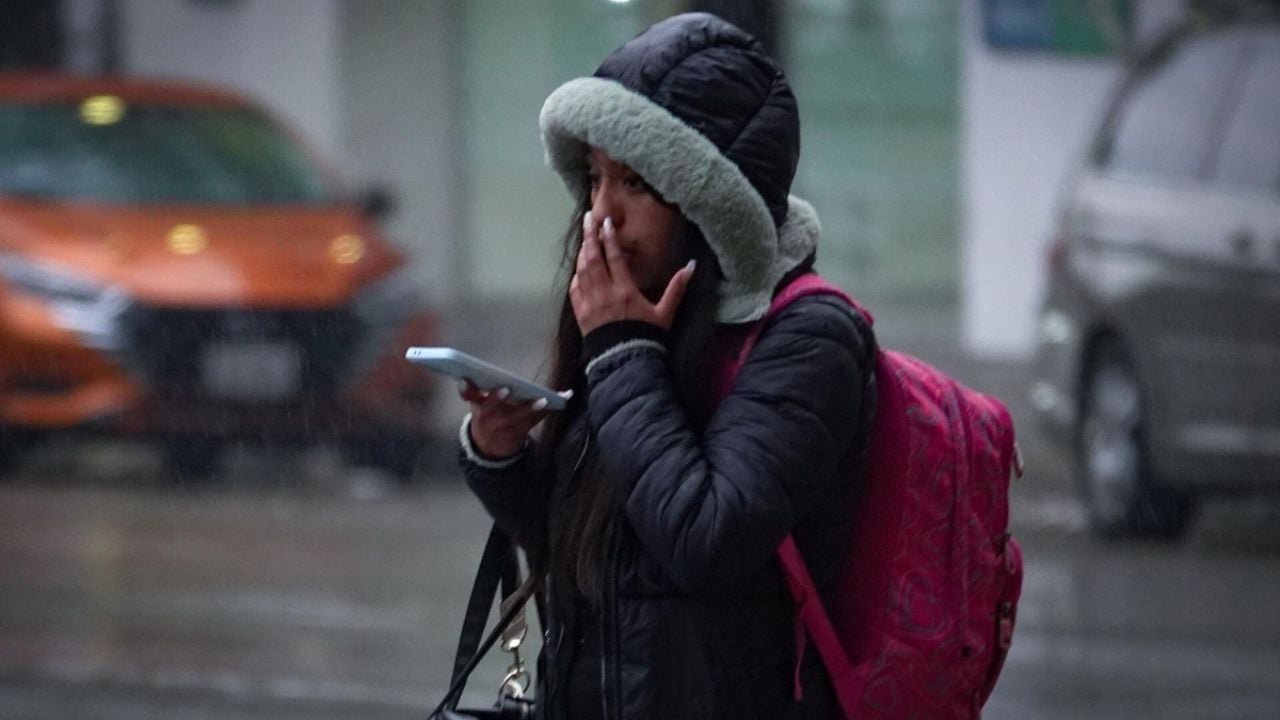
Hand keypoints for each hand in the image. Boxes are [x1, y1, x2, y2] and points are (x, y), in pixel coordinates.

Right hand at [460, 380, 561, 457]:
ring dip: (529, 408)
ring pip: (516, 417)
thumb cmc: (488, 417)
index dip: (465, 389)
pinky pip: (534, 421)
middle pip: (490, 407)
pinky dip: (548, 410)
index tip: (465, 380)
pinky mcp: (518, 433)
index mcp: (477, 404)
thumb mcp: (479, 405)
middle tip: (505, 390)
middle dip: (496, 398)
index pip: (468, 395)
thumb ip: (478, 391)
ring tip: (543, 400)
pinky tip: (562, 399)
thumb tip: (478, 371)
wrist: (489, 449)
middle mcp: (487, 416)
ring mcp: (503, 427)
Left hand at [569, 212, 695, 335]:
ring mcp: (590, 304)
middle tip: (588, 219)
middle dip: (590, 237)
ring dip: (582, 253)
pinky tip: (578, 269)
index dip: (609, 238)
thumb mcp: (665, 313)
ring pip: (582, 272)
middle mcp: (605, 294)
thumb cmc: (647, 336)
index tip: (606, 222)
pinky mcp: (581, 314)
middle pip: (593, 259)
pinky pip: (575, 290)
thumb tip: (691, 265)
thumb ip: (677, 288)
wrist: (626, 361)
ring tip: (584, 238)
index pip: (614, 258)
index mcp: (625, 291)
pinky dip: (576, 276)